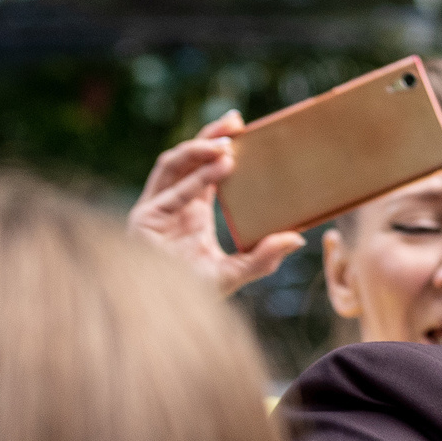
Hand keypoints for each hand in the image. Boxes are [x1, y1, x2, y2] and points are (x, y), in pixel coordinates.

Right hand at [128, 111, 307, 293]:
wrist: (163, 319)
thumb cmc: (194, 298)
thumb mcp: (235, 274)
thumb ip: (263, 258)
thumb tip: (298, 238)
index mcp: (193, 214)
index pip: (206, 171)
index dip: (221, 147)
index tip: (245, 128)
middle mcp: (172, 206)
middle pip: (188, 160)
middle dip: (209, 137)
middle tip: (236, 121)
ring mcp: (155, 210)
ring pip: (174, 165)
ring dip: (199, 149)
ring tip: (228, 145)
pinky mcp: (143, 218)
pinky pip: (170, 190)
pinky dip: (194, 177)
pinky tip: (219, 166)